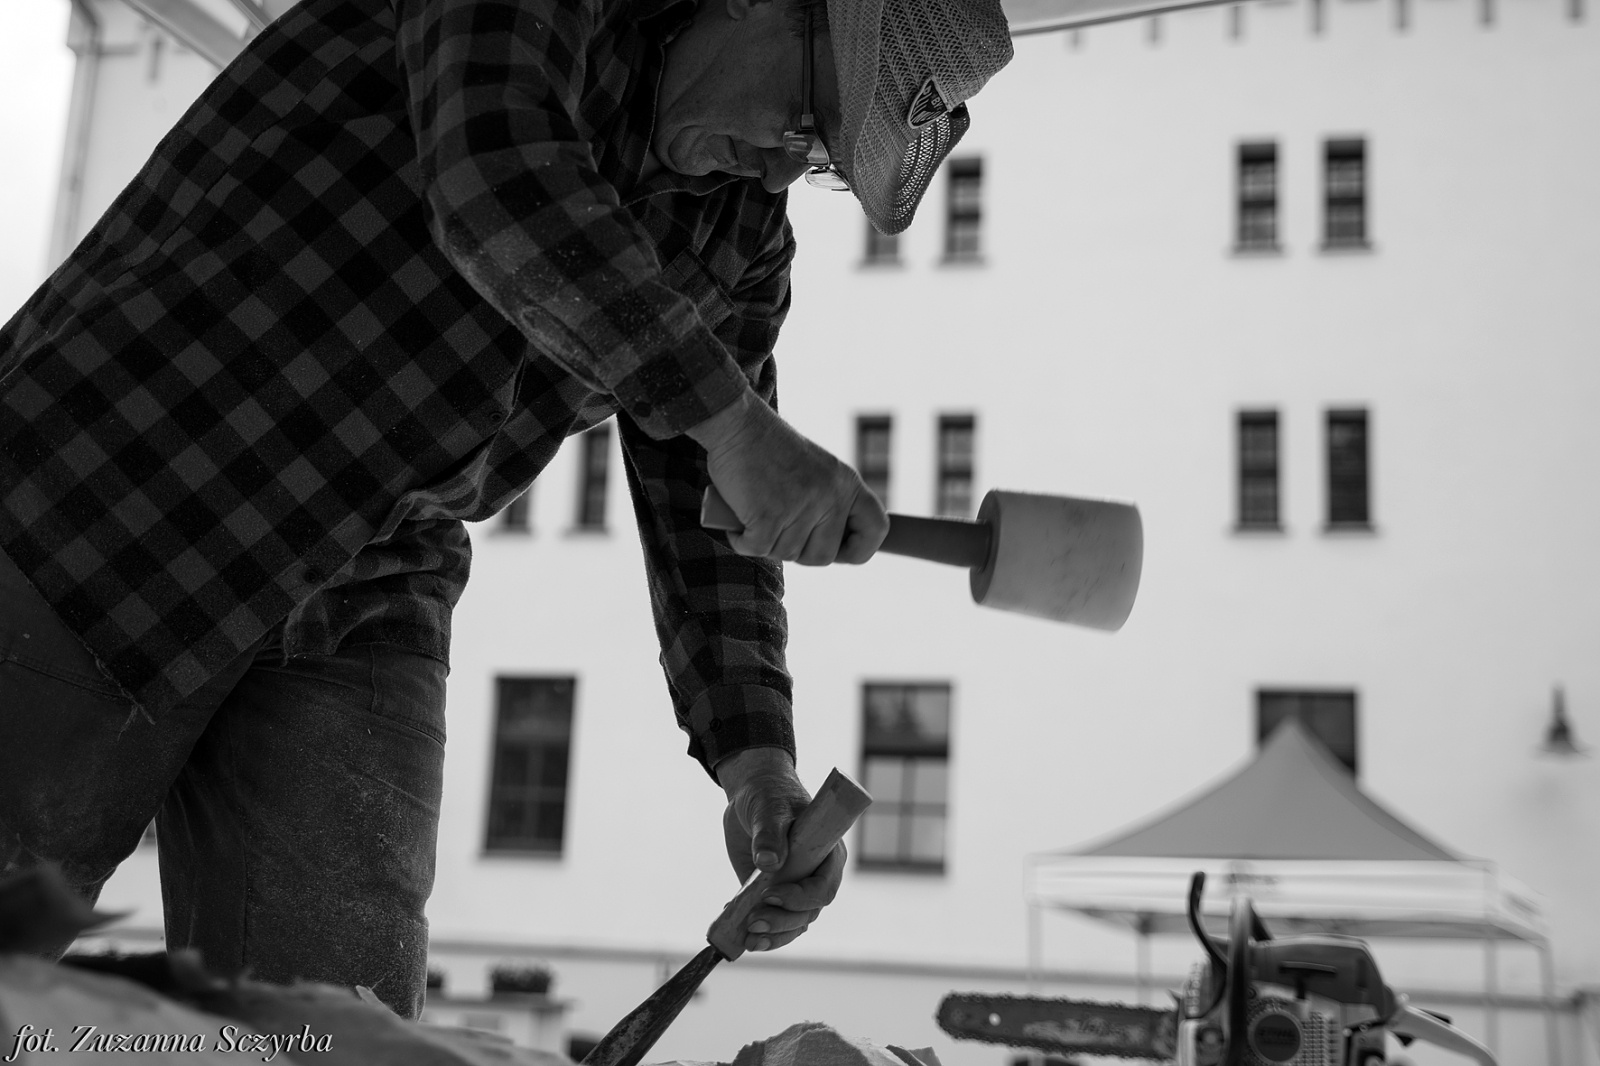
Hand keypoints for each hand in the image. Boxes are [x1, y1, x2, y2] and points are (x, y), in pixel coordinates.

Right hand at [686, 390, 887, 564]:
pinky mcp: (768, 516)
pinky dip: (741, 540)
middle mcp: (830, 496)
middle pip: (824, 557)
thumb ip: (829, 503)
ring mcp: (801, 506)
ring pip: (786, 554)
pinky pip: (757, 549)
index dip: (860, 549)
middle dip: (798, 551)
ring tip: (755, 511)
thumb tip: (833, 548)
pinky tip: (739, 521)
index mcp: (847, 483)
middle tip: (778, 529)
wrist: (737, 424)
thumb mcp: (817, 470)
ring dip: (765, 541)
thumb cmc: (770, 449)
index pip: (876, 528)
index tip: (838, 552)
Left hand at [715, 748, 845, 952]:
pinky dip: (762, 934)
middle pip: (807, 913)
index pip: (823, 888)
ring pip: (793, 924)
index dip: (801, 898)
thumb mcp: (770, 810)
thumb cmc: (770, 797)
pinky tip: (742, 936)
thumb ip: (770, 834)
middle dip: (781, 922)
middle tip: (753, 921)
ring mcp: (795, 889)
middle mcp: (814, 876)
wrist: (753, 798)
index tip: (771, 894)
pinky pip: (775, 923)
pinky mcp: (774, 896)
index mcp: (826, 854)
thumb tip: (768, 863)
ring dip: (772, 936)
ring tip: (748, 938)